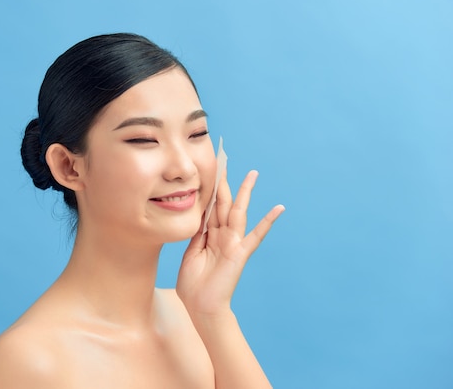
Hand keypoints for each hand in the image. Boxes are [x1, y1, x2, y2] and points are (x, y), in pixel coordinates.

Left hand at [176, 170, 283, 316]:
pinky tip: (278, 208)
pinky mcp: (239, 253)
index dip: (210, 189)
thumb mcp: (189, 254)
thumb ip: (197, 235)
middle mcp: (222, 235)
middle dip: (225, 182)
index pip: (210, 207)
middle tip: (225, 160)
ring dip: (245, 192)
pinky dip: (268, 222)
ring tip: (252, 174)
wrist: (201, 308)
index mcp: (208, 235)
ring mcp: (232, 243)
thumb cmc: (193, 285)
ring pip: (238, 212)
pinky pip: (256, 236)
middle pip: (224, 203)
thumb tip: (198, 215)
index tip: (210, 170)